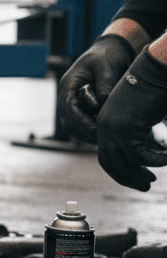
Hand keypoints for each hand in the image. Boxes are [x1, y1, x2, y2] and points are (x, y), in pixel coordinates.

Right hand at [57, 35, 135, 142]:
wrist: (108, 52)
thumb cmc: (106, 56)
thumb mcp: (106, 65)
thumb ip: (104, 83)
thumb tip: (101, 102)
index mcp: (68, 85)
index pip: (67, 108)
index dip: (80, 121)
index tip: (96, 129)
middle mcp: (66, 96)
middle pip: (67, 121)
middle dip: (83, 131)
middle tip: (103, 137)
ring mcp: (72, 103)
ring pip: (72, 127)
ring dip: (85, 134)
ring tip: (104, 137)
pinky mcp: (81, 108)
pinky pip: (80, 126)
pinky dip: (89, 132)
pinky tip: (104, 132)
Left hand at [96, 48, 166, 190]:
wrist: (153, 71)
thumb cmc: (150, 91)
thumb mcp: (139, 116)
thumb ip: (137, 134)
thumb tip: (144, 152)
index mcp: (103, 124)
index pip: (106, 156)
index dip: (119, 171)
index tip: (136, 179)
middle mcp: (103, 127)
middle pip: (111, 163)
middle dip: (128, 178)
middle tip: (146, 186)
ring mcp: (113, 128)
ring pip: (125, 162)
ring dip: (142, 172)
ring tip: (155, 177)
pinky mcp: (127, 128)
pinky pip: (139, 155)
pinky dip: (154, 161)